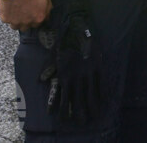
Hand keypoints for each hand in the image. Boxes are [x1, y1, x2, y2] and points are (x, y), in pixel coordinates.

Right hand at [0, 0, 51, 30]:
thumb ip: (47, 8)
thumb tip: (47, 14)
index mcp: (39, 18)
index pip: (38, 24)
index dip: (35, 18)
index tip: (32, 14)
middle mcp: (28, 22)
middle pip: (27, 27)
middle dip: (26, 21)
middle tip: (24, 12)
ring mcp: (16, 22)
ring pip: (16, 26)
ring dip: (16, 21)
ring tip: (16, 12)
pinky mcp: (6, 19)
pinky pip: (7, 20)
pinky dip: (7, 16)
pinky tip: (9, 8)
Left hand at [46, 10, 102, 124]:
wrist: (78, 25)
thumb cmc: (65, 39)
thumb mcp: (55, 54)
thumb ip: (51, 68)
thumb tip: (42, 80)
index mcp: (64, 74)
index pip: (64, 97)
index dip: (65, 109)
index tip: (66, 119)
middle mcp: (76, 76)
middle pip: (79, 99)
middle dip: (80, 112)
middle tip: (83, 122)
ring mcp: (88, 71)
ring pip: (91, 93)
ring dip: (93, 106)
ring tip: (95, 115)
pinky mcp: (98, 65)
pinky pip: (101, 82)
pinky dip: (103, 92)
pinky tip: (105, 100)